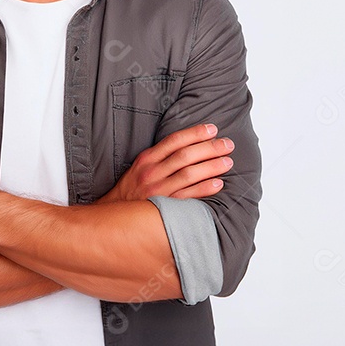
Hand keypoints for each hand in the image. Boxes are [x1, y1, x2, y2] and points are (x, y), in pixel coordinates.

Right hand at [95, 123, 233, 203]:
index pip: (174, 141)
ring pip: (189, 174)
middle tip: (227, 144)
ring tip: (228, 162)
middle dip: (209, 148)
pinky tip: (218, 183)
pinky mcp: (164, 207)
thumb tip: (189, 145)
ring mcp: (158, 190)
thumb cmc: (133, 189)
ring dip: (211, 166)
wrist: (116, 216)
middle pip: (185, 156)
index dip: (195, 133)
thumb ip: (160, 156)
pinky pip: (189, 196)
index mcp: (147, 159)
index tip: (212, 129)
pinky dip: (205, 188)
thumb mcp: (140, 166)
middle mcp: (152, 173)